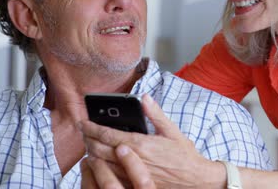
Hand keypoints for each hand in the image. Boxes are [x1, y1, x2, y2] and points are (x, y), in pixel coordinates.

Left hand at [79, 94, 222, 187]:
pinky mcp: (134, 184)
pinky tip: (100, 161)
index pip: (108, 134)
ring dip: (92, 152)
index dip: (92, 128)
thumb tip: (144, 97)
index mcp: (141, 144)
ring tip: (88, 143)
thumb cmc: (185, 156)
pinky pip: (110, 176)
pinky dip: (100, 167)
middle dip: (88, 139)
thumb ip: (155, 114)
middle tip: (83, 131)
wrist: (195, 179)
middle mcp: (134, 160)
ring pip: (102, 164)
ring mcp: (132, 174)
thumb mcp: (172, 131)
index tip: (83, 122)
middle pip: (99, 149)